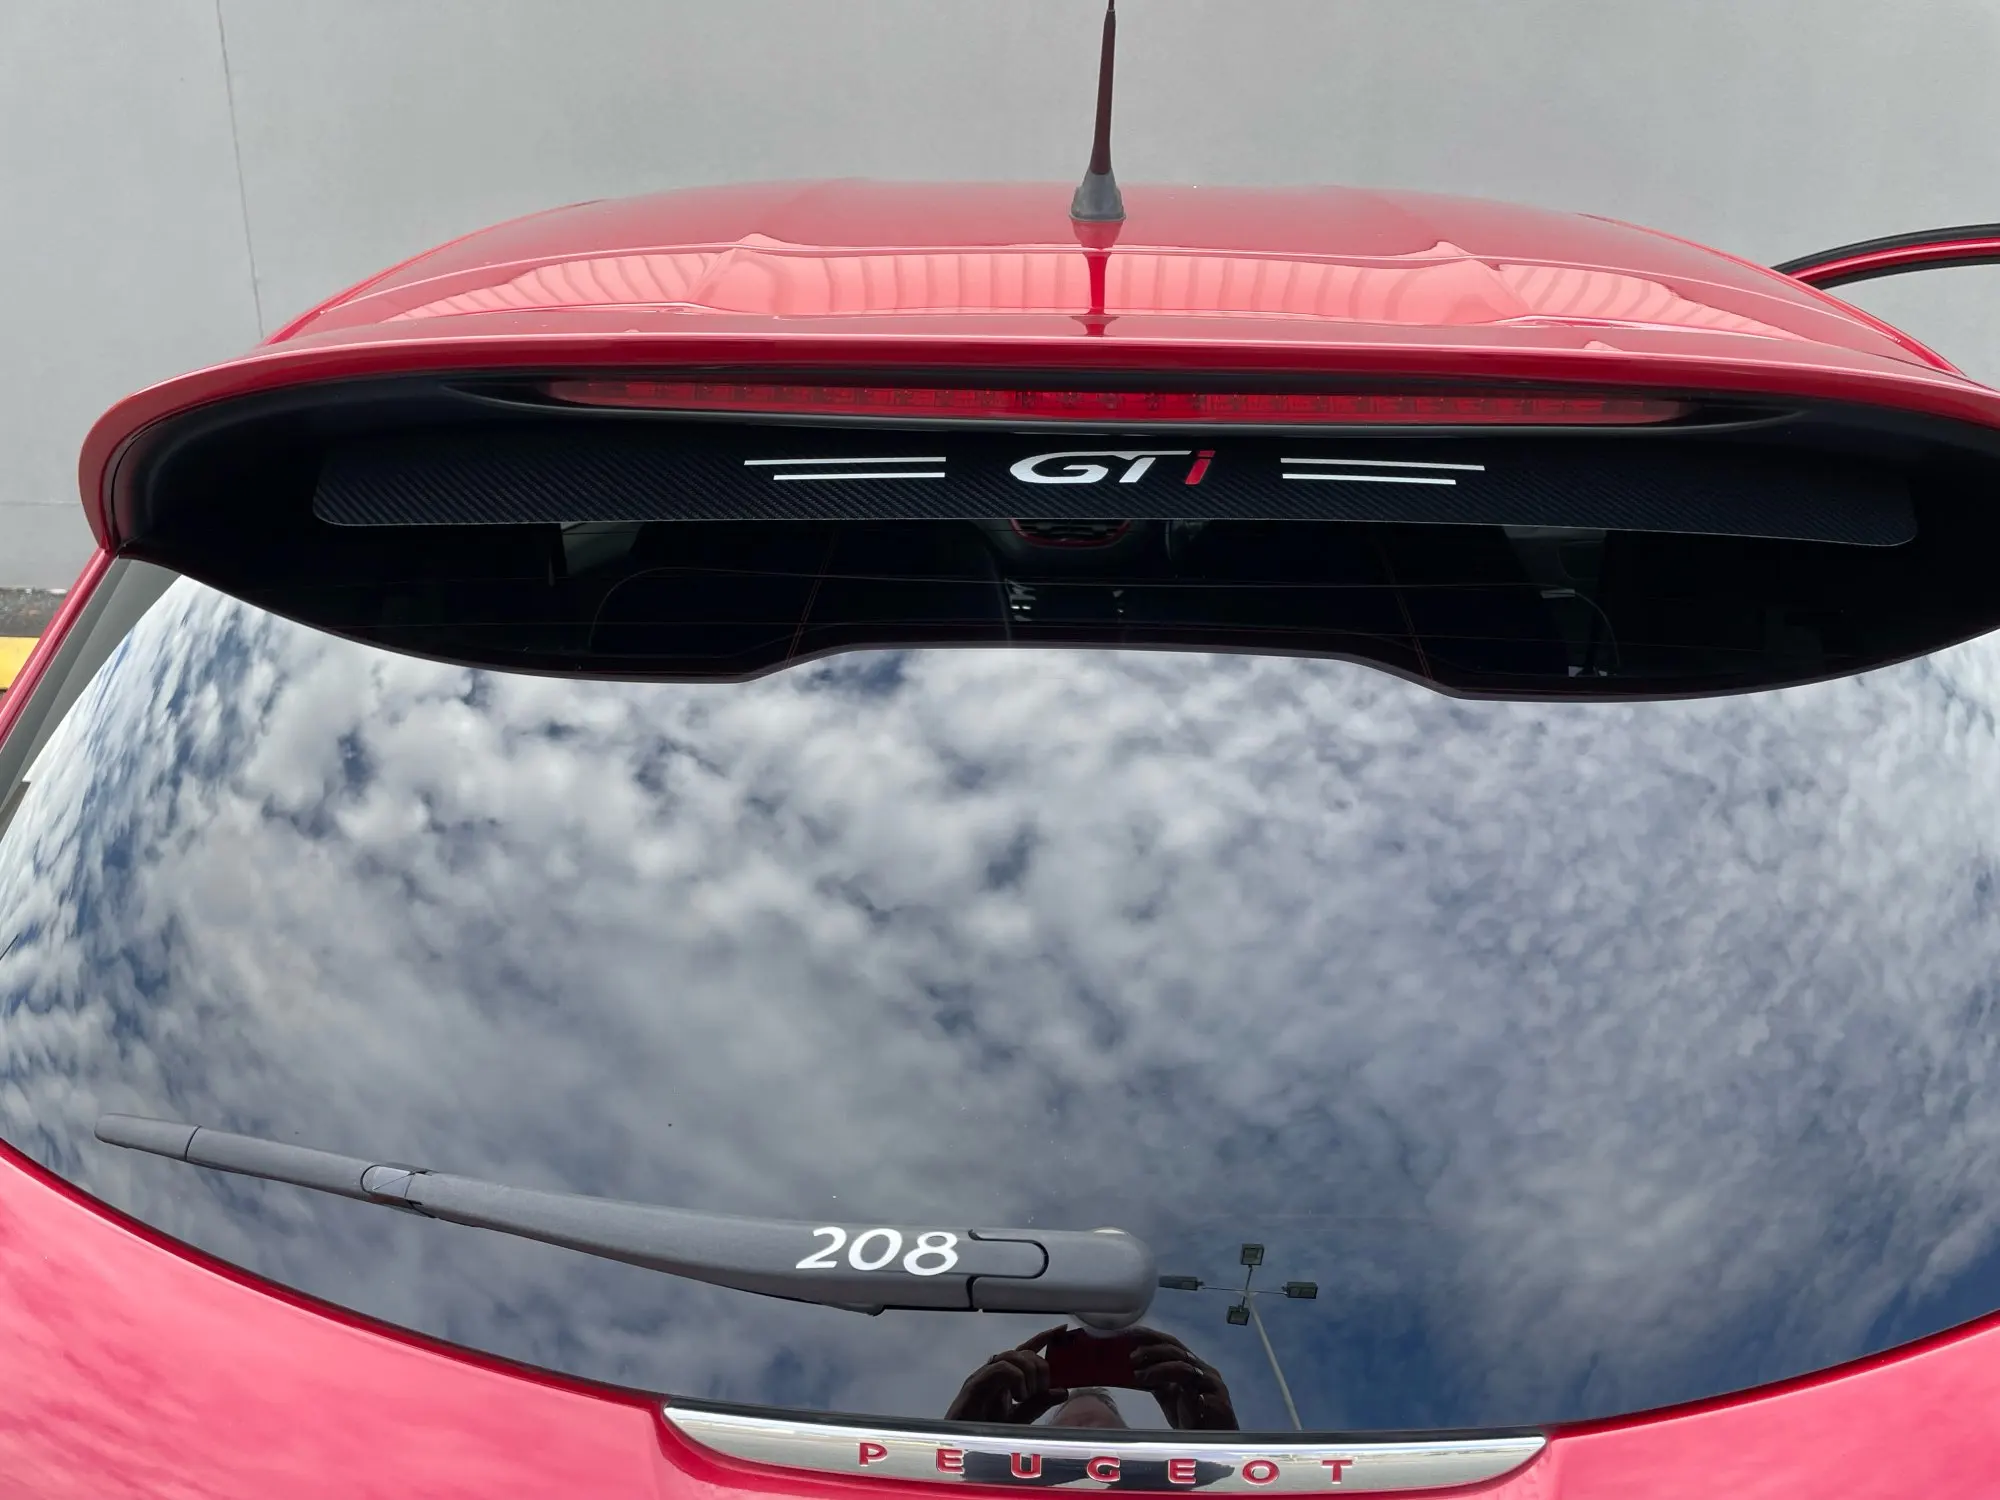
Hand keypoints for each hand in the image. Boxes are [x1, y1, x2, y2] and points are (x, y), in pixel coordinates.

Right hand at [945, 1326, 1070, 1424]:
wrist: (961, 1445)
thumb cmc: (987, 1432)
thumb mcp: (1021, 1418)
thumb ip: (1039, 1404)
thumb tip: (1063, 1391)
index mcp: (1006, 1376)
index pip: (1027, 1350)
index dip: (1043, 1338)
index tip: (1061, 1329)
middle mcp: (995, 1371)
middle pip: (1024, 1352)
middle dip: (1040, 1368)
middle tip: (1040, 1391)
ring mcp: (984, 1376)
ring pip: (1012, 1356)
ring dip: (1029, 1374)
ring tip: (1027, 1396)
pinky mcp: (975, 1384)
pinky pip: (1000, 1368)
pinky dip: (1016, 1379)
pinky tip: (1018, 1396)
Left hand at [1128, 1328, 1237, 1430]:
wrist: (1216, 1443)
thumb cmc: (1192, 1419)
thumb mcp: (1169, 1397)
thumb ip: (1155, 1381)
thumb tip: (1131, 1369)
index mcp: (1192, 1366)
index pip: (1171, 1344)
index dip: (1151, 1338)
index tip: (1129, 1335)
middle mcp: (1203, 1370)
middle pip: (1177, 1351)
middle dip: (1153, 1350)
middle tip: (1132, 1357)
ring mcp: (1212, 1386)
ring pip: (1186, 1369)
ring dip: (1160, 1370)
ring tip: (1139, 1376)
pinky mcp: (1220, 1405)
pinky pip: (1204, 1398)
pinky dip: (1190, 1396)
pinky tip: (1178, 1394)